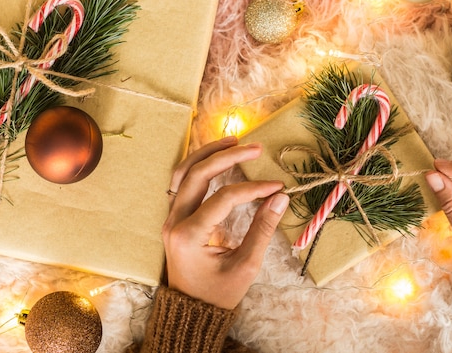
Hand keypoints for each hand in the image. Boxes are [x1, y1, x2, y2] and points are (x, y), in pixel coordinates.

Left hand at [162, 136, 289, 309]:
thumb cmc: (218, 294)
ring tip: (233, 141)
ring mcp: (170, 218)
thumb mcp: (245, 267)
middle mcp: (174, 222)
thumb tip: (280, 198)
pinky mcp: (174, 217)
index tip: (278, 186)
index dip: (254, 189)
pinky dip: (198, 166)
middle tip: (255, 149)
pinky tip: (216, 157)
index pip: (224, 199)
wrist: (190, 311)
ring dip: (207, 153)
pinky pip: (180, 182)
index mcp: (189, 236)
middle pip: (197, 174)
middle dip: (228, 157)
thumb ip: (262, 230)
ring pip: (183, 172)